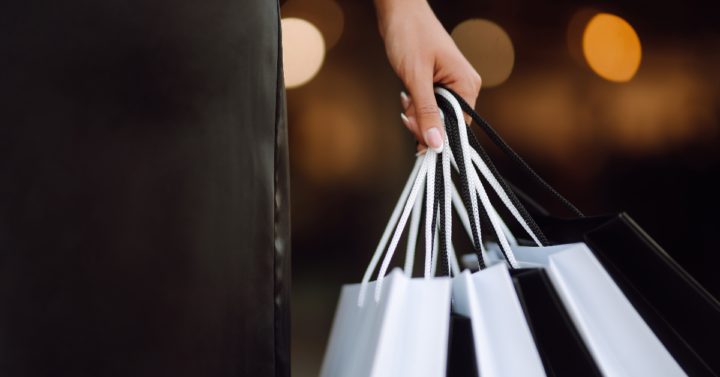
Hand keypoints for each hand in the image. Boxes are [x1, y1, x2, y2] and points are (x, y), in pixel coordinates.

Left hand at [374, 0, 481, 152]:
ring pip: (435, 116)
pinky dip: (416, 106)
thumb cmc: (410, 36)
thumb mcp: (416, 78)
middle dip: (423, 122)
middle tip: (407, 112)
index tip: (416, 135)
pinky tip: (406, 96)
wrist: (399, 12)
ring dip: (417, 114)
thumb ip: (427, 112)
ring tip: (405, 97)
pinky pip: (430, 106)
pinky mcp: (439, 83)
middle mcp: (465, 86)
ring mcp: (452, 85)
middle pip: (447, 123)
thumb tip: (436, 143)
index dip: (438, 135)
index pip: (460, 127)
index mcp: (467, 85)